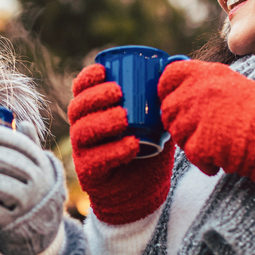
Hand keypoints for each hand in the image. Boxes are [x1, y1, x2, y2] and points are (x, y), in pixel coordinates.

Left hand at [0, 119, 64, 254]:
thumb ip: (28, 144)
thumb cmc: (28, 186)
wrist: (39, 226)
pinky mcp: (11, 224)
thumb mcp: (35, 166)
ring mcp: (27, 205)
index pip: (18, 144)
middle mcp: (39, 182)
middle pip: (5, 163)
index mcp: (41, 163)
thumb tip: (22, 122)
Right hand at [67, 63, 173, 224]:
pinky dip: (114, 151)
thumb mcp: (155, 120)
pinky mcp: (90, 174)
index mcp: (93, 112)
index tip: (103, 70)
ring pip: (82, 132)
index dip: (87, 78)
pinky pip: (96, 160)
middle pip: (77, 108)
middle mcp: (83, 130)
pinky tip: (131, 145)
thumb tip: (177, 63)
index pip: (81, 90)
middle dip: (95, 97)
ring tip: (124, 118)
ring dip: (103, 122)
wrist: (144, 191)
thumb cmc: (148, 149)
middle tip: (118, 92)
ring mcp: (83, 152)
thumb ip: (161, 97)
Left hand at [158, 60, 254, 179]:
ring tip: (217, 144)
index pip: (169, 75)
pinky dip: (204, 162)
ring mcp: (196, 116)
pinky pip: (190, 154)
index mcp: (208, 73)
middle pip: (168, 109)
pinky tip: (222, 159)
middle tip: (200, 132)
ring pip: (176, 133)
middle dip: (179, 123)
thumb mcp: (234, 85)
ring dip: (191, 143)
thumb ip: (207, 86)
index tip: (172, 100)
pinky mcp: (199, 142)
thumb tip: (183, 93)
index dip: (166, 90)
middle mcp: (198, 91)